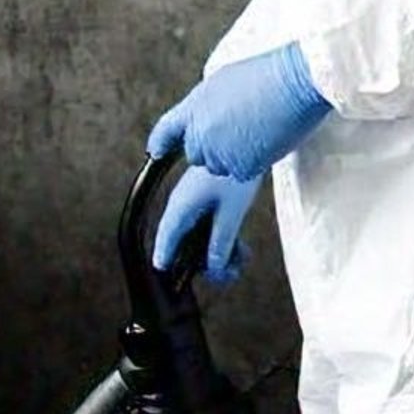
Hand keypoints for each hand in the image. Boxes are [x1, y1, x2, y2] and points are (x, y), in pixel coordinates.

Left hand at [146, 44, 331, 182]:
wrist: (294, 81)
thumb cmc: (268, 74)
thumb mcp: (225, 81)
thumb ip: (209, 106)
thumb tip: (208, 122)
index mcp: (195, 104)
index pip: (168, 128)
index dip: (160, 141)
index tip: (155, 150)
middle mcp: (201, 131)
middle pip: (196, 153)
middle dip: (212, 147)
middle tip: (241, 128)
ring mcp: (219, 151)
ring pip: (220, 165)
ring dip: (234, 155)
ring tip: (258, 129)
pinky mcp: (241, 166)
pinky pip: (241, 172)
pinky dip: (253, 162)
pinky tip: (267, 139)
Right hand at [153, 170, 260, 284]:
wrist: (248, 138)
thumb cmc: (237, 170)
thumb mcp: (232, 211)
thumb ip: (221, 241)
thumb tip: (213, 265)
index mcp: (182, 205)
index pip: (166, 237)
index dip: (165, 257)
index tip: (167, 274)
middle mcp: (184, 203)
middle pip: (185, 243)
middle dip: (206, 262)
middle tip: (228, 273)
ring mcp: (195, 199)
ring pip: (199, 235)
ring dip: (217, 251)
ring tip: (241, 259)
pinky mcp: (207, 196)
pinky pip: (208, 225)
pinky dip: (222, 238)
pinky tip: (240, 246)